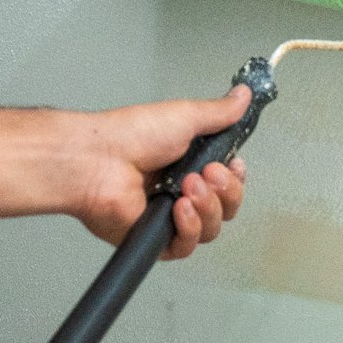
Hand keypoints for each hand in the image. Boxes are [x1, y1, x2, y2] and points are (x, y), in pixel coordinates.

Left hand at [65, 86, 250, 259]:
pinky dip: (189, 228)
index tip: (233, 165)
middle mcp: (180, 193)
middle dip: (225, 191)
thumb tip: (244, 95)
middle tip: (207, 174)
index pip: (227, 182)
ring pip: (210, 229)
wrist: (98, 160)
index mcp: (188, 164)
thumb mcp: (185, 116)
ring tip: (186, 188)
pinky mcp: (154, 241)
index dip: (235, 178)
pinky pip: (186, 246)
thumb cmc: (132, 135)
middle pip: (225, 208)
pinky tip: (178, 209)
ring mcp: (168, 219)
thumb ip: (219, 112)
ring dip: (207, 207)